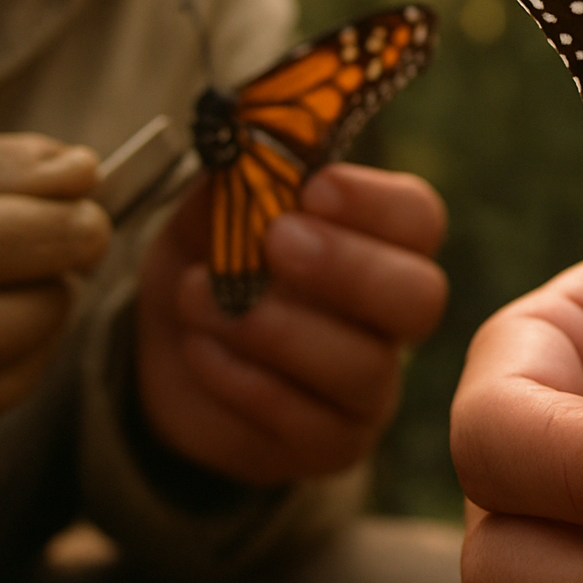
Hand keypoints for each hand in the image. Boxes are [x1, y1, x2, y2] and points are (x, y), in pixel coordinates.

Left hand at [136, 164, 446, 485]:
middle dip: (348, 268)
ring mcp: (368, 389)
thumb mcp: (211, 208)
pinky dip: (243, 380)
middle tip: (276, 241)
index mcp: (382, 243)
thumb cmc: (209, 263)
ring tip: (197, 297)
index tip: (313, 188)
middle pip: (419, 297)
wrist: (163, 354)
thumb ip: (237, 177)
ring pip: (362, 367)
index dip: (376, 204)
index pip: (419, 219)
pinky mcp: (329, 445)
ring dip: (276, 329)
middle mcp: (392, 319)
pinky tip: (199, 347)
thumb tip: (247, 137)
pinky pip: (303, 421)